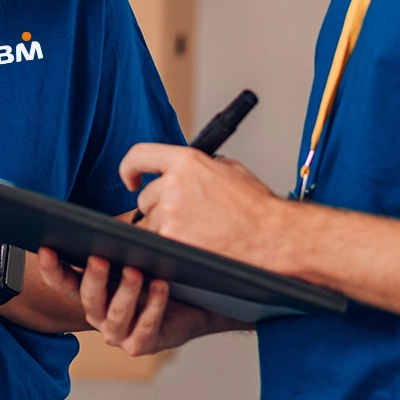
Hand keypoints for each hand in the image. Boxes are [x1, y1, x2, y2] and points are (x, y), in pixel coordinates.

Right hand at [36, 250, 233, 355]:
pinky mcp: (140, 345)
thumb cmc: (159, 274)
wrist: (196, 304)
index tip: (46, 248)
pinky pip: (145, 327)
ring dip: (126, 292)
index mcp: (89, 292)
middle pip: (88, 298)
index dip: (51, 268)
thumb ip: (116, 242)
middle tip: (99, 257)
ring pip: (115, 314)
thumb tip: (104, 220)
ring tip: (136, 271)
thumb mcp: (135, 255)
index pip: (62, 281)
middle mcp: (97, 315)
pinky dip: (154, 306)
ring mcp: (117, 333)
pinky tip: (161, 286)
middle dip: (94, 277)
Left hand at [120, 144, 290, 270]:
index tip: (130, 178)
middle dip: (159, 207)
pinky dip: (170, 244)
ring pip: (150, 223)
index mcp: (186, 161)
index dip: (129, 168)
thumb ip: (198, 166)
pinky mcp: (171, 239)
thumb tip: (183, 171)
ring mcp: (170, 213)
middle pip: (145, 198)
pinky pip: (157, 241)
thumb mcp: (228, 169)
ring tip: (196, 230)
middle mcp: (174, 184)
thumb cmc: (256, 206)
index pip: (139, 156)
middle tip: (185, 215)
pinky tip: (193, 242)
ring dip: (165, 227)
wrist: (270, 235)